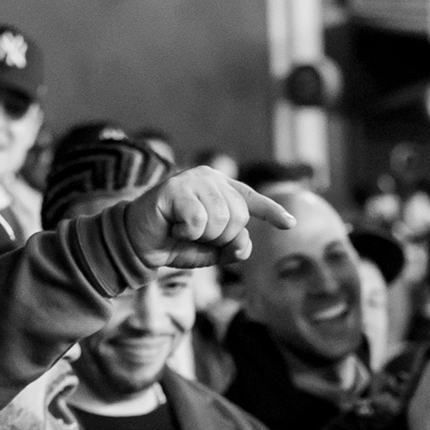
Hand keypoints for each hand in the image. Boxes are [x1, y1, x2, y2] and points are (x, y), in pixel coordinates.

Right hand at [124, 167, 295, 269]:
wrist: (139, 244)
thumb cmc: (176, 243)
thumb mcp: (210, 251)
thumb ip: (232, 248)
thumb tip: (244, 244)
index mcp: (222, 189)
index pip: (252, 200)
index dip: (272, 212)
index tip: (290, 224)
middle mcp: (211, 178)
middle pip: (238, 217)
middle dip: (220, 237)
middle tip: (197, 235)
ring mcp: (193, 179)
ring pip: (220, 219)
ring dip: (202, 236)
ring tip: (184, 230)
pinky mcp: (175, 187)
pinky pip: (199, 221)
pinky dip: (187, 232)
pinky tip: (174, 226)